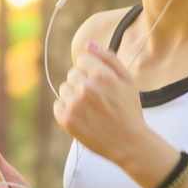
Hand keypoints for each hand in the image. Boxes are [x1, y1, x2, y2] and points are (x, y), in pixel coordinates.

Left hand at [53, 42, 147, 162]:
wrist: (129, 143)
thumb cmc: (129, 111)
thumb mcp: (127, 81)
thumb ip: (109, 59)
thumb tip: (89, 44)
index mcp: (102, 75)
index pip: (82, 60)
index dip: (91, 71)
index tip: (100, 83)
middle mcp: (86, 88)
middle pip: (72, 74)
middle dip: (82, 83)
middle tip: (97, 99)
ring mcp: (75, 105)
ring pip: (64, 89)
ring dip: (74, 96)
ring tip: (91, 109)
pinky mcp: (67, 120)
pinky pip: (58, 106)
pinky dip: (67, 111)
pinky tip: (83, 118)